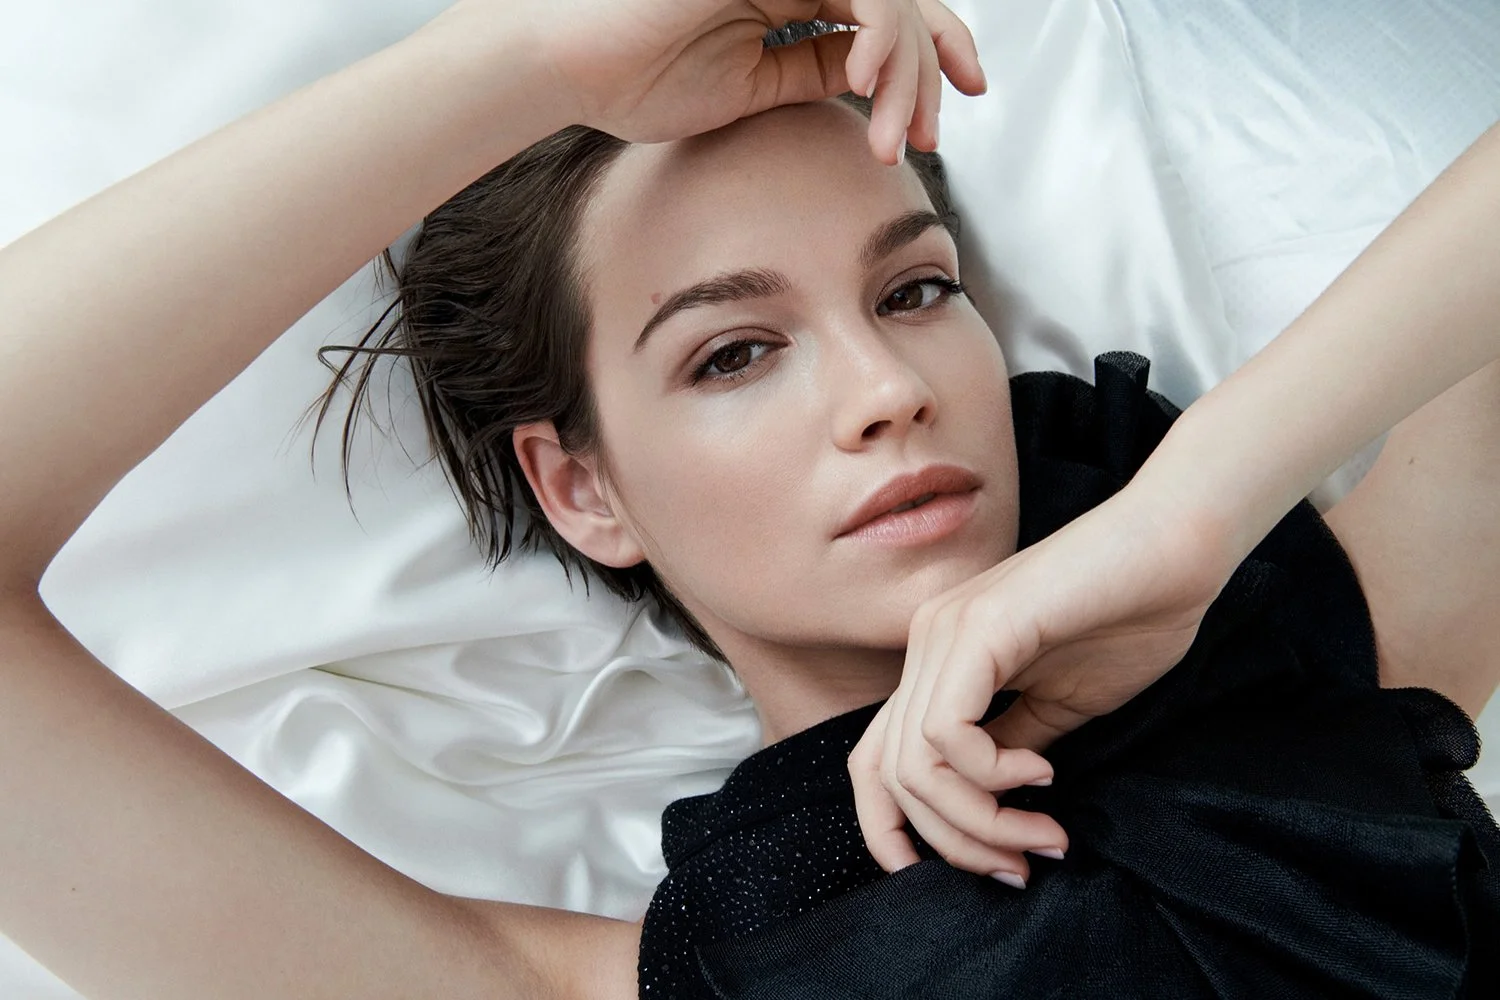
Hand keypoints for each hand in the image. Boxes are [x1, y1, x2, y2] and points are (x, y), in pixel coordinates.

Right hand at [438, 0, 986, 161]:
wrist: (564, 63)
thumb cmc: (632, 79)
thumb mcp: (753, 88)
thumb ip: (815, 72)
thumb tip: (878, 81)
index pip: (886, 12)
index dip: (930, 57)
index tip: (951, 114)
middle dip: (935, 67)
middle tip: (933, 135)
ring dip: (907, 70)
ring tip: (896, 134)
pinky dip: (881, 34)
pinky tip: (868, 86)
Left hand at [847, 482, 1238, 883]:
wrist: (1179, 545)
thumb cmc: (1130, 617)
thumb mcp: (1058, 707)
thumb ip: (1010, 751)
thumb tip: (986, 811)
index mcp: (937, 662)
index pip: (875, 764)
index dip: (897, 834)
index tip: (972, 873)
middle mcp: (925, 644)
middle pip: (889, 779)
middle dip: (956, 844)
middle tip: (1023, 865)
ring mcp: (944, 631)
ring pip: (913, 767)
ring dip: (979, 822)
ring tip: (1043, 830)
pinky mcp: (979, 626)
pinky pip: (946, 731)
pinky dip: (990, 776)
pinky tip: (1042, 775)